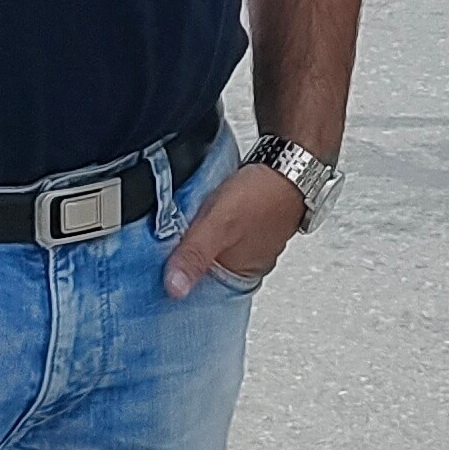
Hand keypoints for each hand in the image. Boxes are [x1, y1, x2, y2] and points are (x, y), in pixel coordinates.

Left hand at [163, 161, 305, 300]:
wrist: (291, 160)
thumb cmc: (262, 194)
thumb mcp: (218, 227)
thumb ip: (194, 256)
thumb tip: (173, 289)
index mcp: (242, 272)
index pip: (203, 289)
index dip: (180, 279)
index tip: (157, 269)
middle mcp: (248, 261)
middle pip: (206, 267)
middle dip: (185, 257)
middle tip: (164, 242)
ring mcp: (250, 240)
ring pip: (213, 246)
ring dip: (196, 237)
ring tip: (180, 225)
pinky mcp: (249, 218)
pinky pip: (221, 227)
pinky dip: (208, 222)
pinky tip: (200, 210)